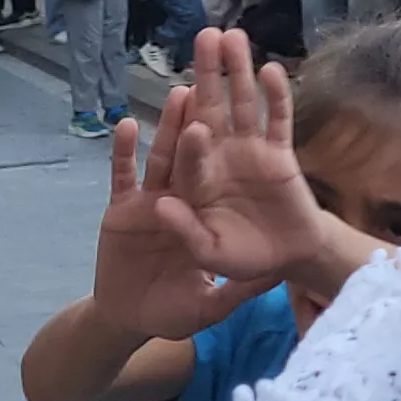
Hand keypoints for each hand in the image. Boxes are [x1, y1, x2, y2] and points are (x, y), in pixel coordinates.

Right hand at [87, 91, 235, 339]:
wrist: (131, 320)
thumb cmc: (174, 310)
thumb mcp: (212, 305)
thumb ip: (240, 291)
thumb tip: (279, 279)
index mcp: (206, 213)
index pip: (222, 173)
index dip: (235, 147)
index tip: (248, 121)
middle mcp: (181, 198)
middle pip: (195, 150)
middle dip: (205, 115)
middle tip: (217, 80)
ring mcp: (150, 200)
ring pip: (162, 155)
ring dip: (169, 124)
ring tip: (180, 91)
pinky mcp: (121, 210)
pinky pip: (122, 177)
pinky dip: (122, 153)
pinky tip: (125, 125)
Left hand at [145, 31, 355, 292]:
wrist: (287, 259)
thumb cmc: (242, 257)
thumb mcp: (208, 253)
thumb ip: (184, 231)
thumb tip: (159, 204)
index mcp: (198, 180)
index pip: (189, 151)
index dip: (189, 134)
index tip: (191, 118)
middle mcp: (222, 156)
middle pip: (211, 108)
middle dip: (208, 74)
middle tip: (203, 37)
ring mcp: (251, 151)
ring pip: (243, 104)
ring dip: (239, 71)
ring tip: (233, 36)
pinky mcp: (280, 152)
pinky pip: (278, 120)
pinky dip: (277, 96)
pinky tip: (271, 69)